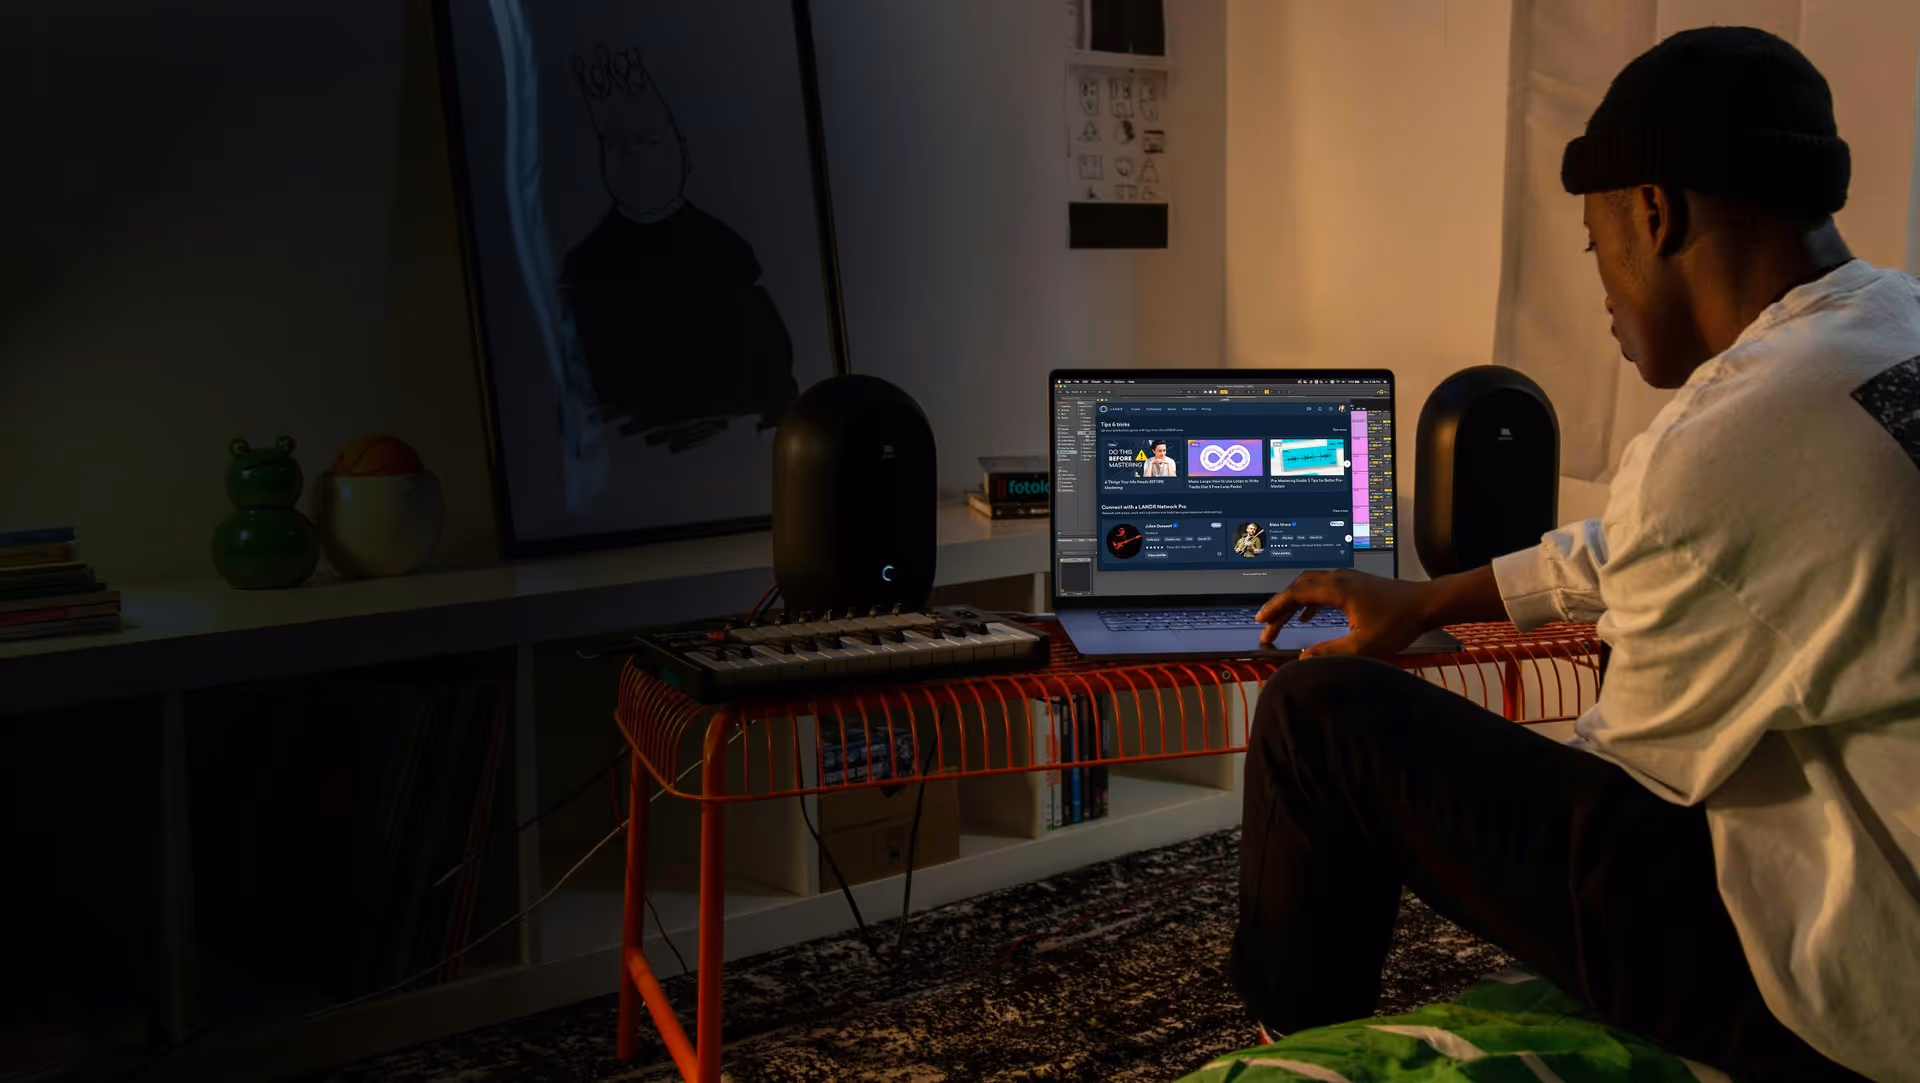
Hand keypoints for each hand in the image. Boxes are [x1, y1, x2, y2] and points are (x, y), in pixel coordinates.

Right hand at [1255, 568, 1437, 657]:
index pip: (1295, 595)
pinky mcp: (1355, 583)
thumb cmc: (1399, 621)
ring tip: (1282, 623)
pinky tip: (1309, 616)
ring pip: (1310, 586)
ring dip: (1294, 604)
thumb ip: (1331, 652)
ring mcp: (1347, 578)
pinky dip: (1309, 601)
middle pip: (1298, 588)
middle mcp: (1338, 578)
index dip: (1275, 608)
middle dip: (1280, 608)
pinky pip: (1323, 588)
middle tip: (1267, 627)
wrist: (1426, 603)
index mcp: (1336, 589)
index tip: (1261, 621)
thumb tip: (1304, 658)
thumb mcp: (1364, 644)